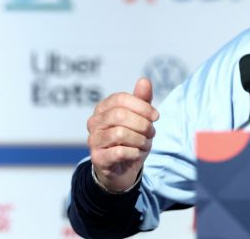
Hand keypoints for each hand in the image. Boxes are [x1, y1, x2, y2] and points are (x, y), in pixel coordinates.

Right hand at [87, 77, 158, 191]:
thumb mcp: (140, 118)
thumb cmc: (131, 139)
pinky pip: (120, 152)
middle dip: (143, 124)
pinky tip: (136, 154)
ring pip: (120, 133)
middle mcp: (94, 122)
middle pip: (120, 115)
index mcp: (103, 108)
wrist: (122, 169)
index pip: (121, 98)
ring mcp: (93, 140)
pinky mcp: (97, 158)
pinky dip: (135, 153)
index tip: (156, 116)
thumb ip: (142, 99)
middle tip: (151, 132)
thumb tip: (144, 80)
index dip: (142, 106)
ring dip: (140, 140)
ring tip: (144, 144)